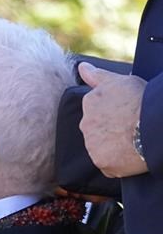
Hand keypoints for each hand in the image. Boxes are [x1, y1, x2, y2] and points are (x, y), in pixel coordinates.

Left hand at [78, 62, 148, 178]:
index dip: (113, 113)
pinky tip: (131, 154)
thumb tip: (81, 67)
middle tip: (132, 127)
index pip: (96, 111)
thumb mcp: (120, 81)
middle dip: (111, 129)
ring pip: (101, 147)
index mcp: (90, 103)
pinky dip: (118, 162)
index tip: (126, 114)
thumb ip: (97, 75)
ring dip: (113, 146)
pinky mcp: (102, 163)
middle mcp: (86, 125)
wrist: (153, 126)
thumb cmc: (141, 100)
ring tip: (133, 140)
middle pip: (96, 130)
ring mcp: (92, 145)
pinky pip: (108, 165)